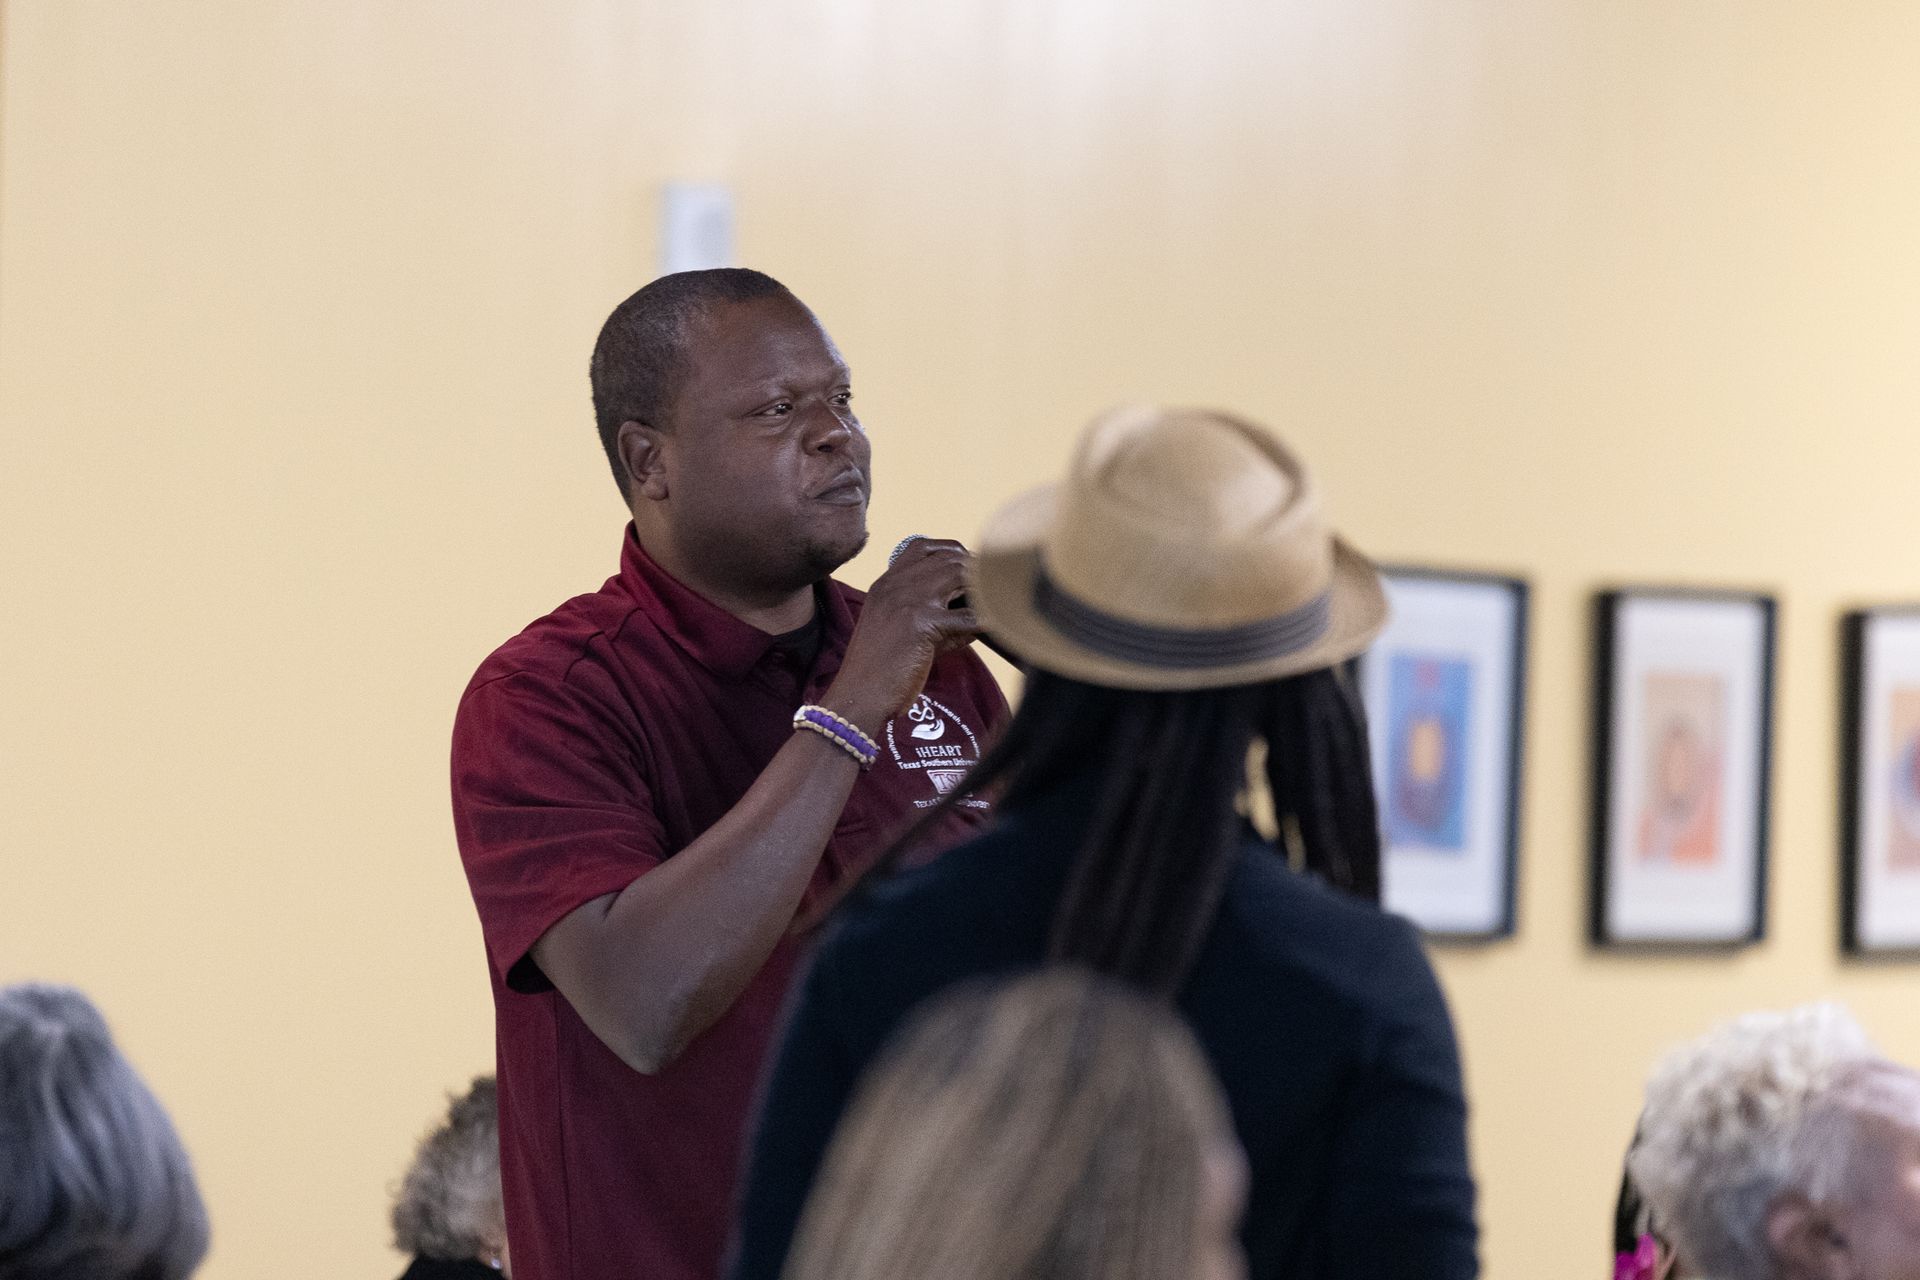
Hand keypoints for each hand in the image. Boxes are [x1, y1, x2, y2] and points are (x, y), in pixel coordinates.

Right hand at [820, 538, 981, 735]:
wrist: (859, 695)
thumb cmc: (879, 669)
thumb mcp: (896, 628)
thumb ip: (929, 611)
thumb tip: (975, 610)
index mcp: (886, 583)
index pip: (923, 546)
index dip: (952, 552)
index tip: (969, 568)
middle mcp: (896, 585)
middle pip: (949, 558)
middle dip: (976, 572)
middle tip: (993, 591)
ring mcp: (909, 601)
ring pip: (961, 576)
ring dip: (983, 591)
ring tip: (993, 607)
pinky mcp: (923, 624)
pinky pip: (969, 615)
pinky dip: (985, 623)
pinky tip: (992, 631)